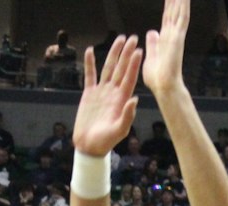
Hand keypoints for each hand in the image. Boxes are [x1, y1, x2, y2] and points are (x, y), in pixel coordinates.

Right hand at [73, 36, 141, 157]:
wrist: (89, 146)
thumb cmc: (105, 142)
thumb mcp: (119, 131)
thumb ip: (127, 116)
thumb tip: (134, 100)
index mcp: (122, 100)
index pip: (129, 78)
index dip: (134, 64)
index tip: (138, 50)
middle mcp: (113, 93)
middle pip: (121, 68)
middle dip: (126, 53)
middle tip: (133, 38)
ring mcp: (102, 92)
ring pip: (108, 68)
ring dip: (113, 54)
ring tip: (119, 39)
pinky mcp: (89, 94)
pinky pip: (90, 75)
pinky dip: (90, 63)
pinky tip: (90, 51)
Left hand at [142, 0, 189, 96]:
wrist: (163, 87)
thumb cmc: (157, 79)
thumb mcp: (150, 56)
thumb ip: (152, 44)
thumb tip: (152, 32)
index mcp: (165, 39)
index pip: (167, 17)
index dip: (168, 5)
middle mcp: (172, 35)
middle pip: (174, 11)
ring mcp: (176, 35)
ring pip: (180, 11)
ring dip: (181, 0)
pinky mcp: (178, 37)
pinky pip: (182, 18)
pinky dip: (184, 6)